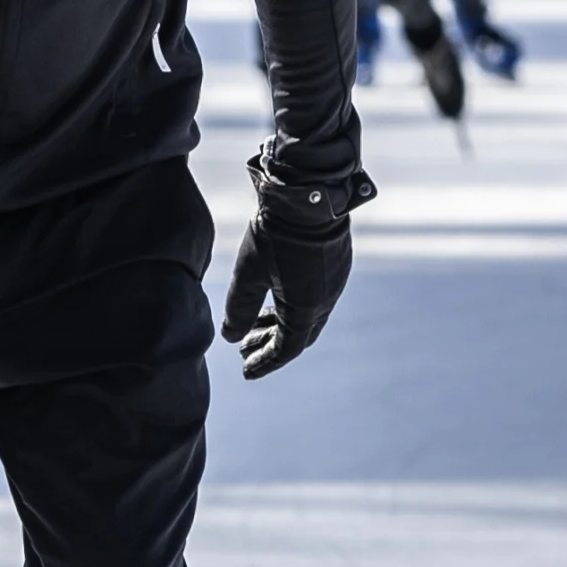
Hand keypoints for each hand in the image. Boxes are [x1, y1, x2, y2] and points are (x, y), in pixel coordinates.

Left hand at [221, 167, 370, 379]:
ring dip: (280, 324)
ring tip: (253, 323)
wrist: (311, 195)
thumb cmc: (278, 236)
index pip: (285, 350)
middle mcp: (324, 301)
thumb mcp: (249, 274)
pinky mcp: (335, 266)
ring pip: (306, 316)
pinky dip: (292, 306)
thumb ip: (238, 309)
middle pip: (298, 336)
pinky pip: (315, 298)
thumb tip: (230, 337)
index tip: (246, 370)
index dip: (264, 362)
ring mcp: (333, 283)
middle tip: (245, 348)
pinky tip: (275, 295)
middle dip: (270, 344)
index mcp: (305, 310)